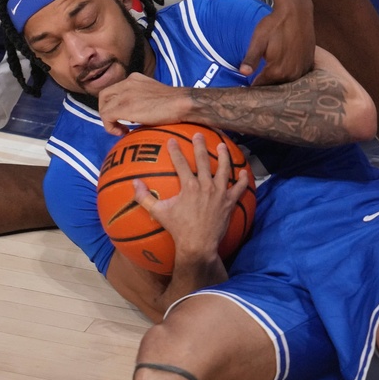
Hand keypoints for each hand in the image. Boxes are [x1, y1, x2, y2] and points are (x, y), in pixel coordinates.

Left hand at [98, 73, 188, 135]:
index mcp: (134, 78)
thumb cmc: (175, 103)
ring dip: (109, 121)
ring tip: (122, 129)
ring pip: (103, 107)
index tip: (124, 116)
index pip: (115, 89)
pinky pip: (106, 117)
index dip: (114, 104)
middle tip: (118, 123)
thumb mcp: (154, 94)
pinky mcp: (124, 107)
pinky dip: (110, 127)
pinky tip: (123, 132)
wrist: (182, 103)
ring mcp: (124, 94)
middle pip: (104, 96)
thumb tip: (137, 112)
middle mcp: (126, 83)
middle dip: (107, 111)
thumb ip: (142, 98)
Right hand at [133, 134, 248, 259]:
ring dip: (223, 156)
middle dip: (200, 145)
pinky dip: (242, 180)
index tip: (172, 140)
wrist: (198, 245)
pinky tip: (244, 172)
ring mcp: (219, 193)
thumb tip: (134, 183)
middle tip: (199, 134)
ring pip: (224, 169)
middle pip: (203, 160)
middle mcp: (205, 186)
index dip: (176, 150)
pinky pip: (238, 188)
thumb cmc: (178, 229)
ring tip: (223, 145)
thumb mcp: (158, 213)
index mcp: (189, 186)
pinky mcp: (229, 202)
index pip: (181, 163)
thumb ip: (144, 197)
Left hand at [240, 0, 314, 85]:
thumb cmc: (274, 24)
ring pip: (286, 82)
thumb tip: (243, 73)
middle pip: (274, 87)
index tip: (246, 85)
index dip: (252, 86)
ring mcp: (302, 69)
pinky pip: (297, 75)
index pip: (261, 86)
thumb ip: (251, 59)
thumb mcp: (258, 40)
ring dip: (278, 80)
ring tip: (269, 73)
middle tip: (257, 78)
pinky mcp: (309, 63)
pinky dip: (290, 74)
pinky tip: (283, 67)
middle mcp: (291, 74)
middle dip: (265, 84)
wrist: (296, 11)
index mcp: (277, 71)